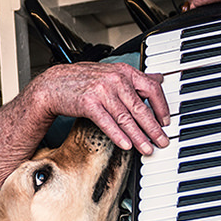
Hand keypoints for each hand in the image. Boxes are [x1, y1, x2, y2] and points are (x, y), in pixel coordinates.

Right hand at [32, 62, 170, 152]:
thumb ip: (136, 78)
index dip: (162, 107)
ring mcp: (102, 91)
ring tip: (147, 148)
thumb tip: (159, 78)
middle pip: (141, 107)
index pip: (152, 88)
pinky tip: (127, 145)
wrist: (54, 84)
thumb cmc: (84, 80)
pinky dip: (118, 135)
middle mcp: (115, 79)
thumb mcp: (112, 73)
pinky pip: (108, 123)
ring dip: (139, 136)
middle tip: (162, 141)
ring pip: (126, 118)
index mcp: (124, 71)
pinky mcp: (88, 103)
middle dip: (154, 128)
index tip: (166, 121)